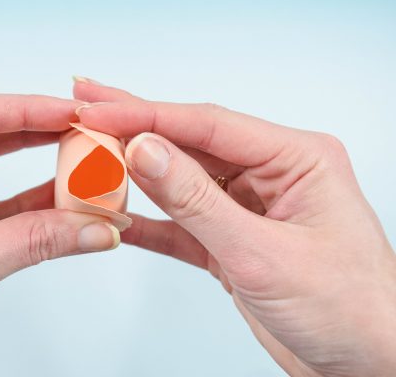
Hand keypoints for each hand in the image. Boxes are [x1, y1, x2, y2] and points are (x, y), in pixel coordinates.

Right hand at [73, 78, 395, 376]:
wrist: (369, 368)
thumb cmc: (350, 310)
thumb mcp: (263, 252)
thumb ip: (197, 201)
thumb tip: (145, 150)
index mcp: (295, 159)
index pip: (208, 124)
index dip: (148, 115)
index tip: (100, 109)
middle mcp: (270, 175)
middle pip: (190, 144)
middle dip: (136, 128)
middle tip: (87, 104)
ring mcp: (249, 208)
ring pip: (182, 182)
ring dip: (137, 175)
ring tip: (89, 155)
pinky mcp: (233, 242)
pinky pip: (183, 224)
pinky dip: (151, 223)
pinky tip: (116, 215)